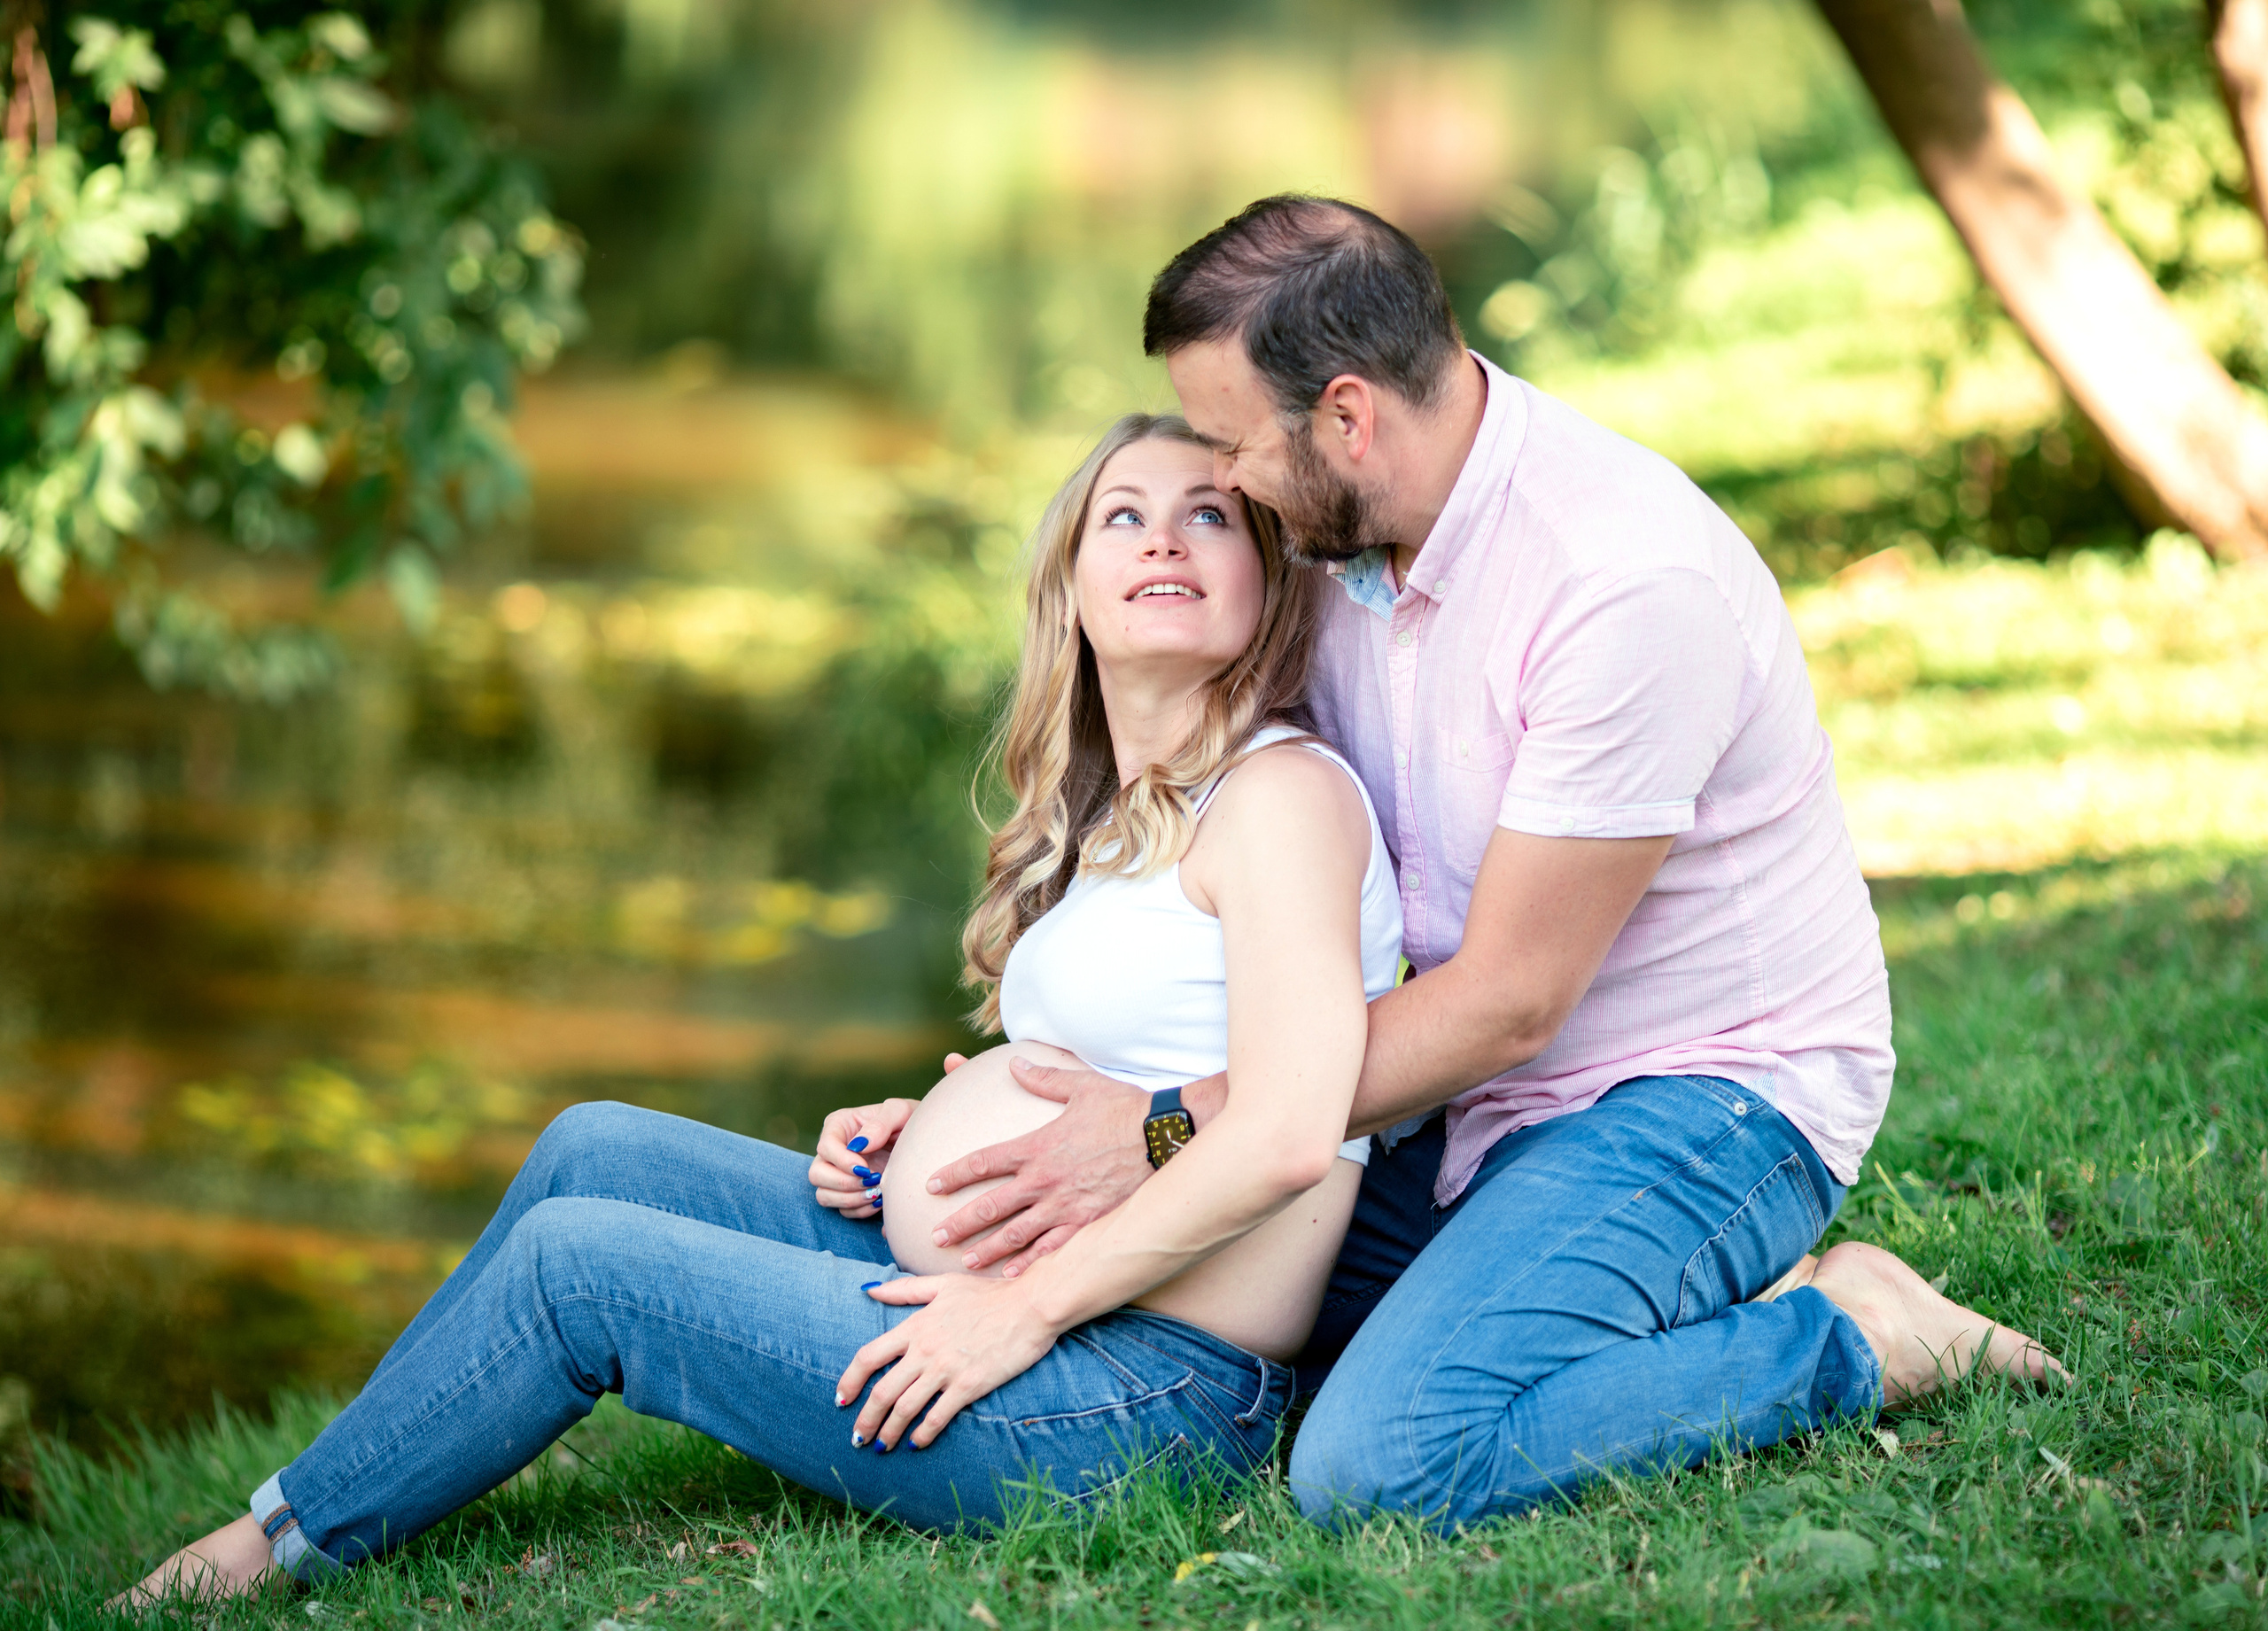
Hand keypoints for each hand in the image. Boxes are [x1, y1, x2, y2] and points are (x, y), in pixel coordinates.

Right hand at [808, 1098, 917, 1218]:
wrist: (924, 1142)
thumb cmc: (909, 1120)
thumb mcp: (901, 1112)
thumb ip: (881, 1123)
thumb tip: (859, 1146)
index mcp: (839, 1125)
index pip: (825, 1147)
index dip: (842, 1161)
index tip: (866, 1168)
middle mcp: (833, 1151)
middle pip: (817, 1174)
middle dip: (844, 1183)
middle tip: (873, 1181)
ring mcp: (838, 1174)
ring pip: (824, 1195)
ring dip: (850, 1199)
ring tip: (877, 1193)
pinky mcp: (849, 1192)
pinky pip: (843, 1210)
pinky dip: (860, 1210)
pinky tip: (880, 1201)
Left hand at [835, 1274, 1061, 1449]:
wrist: (1031, 1305)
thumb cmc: (990, 1294)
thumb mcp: (943, 1286)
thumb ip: (904, 1290)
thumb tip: (868, 1290)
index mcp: (915, 1325)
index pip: (868, 1356)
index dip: (850, 1380)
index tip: (841, 1399)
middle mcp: (924, 1350)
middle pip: (881, 1392)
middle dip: (865, 1420)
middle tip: (857, 1437)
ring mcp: (946, 1369)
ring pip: (904, 1409)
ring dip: (888, 1432)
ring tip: (880, 1446)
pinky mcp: (969, 1385)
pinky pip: (937, 1417)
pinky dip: (922, 1435)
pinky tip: (915, 1444)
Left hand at [924, 1060, 1149, 1275]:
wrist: (1163, 1136)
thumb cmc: (1123, 1107)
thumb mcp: (1080, 1085)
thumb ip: (1043, 1078)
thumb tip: (1014, 1063)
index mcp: (1037, 1146)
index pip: (983, 1161)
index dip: (953, 1174)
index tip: (930, 1184)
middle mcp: (1044, 1180)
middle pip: (991, 1206)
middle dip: (960, 1222)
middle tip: (935, 1235)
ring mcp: (1065, 1205)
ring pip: (1016, 1234)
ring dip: (987, 1248)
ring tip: (965, 1261)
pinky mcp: (1088, 1223)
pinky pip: (1052, 1249)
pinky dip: (1030, 1263)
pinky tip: (1012, 1274)